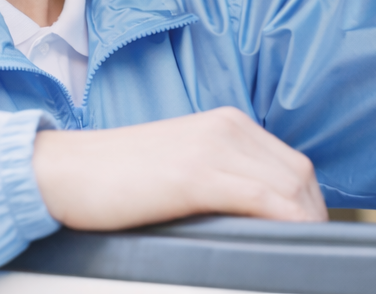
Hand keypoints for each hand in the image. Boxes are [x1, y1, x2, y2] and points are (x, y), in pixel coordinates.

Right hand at [32, 106, 326, 229]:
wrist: (62, 170)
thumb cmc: (114, 177)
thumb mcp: (180, 166)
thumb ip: (220, 177)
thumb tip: (255, 217)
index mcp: (226, 123)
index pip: (292, 163)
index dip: (308, 202)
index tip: (307, 233)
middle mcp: (226, 127)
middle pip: (299, 174)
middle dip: (312, 215)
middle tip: (307, 249)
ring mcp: (212, 147)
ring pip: (288, 186)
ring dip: (303, 223)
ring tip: (299, 251)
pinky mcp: (195, 174)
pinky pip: (260, 197)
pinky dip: (284, 220)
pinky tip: (287, 241)